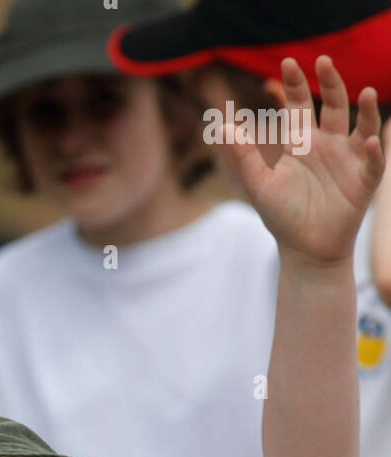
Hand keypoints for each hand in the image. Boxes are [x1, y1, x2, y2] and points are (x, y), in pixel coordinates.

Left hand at [218, 55, 384, 265]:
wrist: (305, 253)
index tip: (288, 62)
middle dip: (331, 82)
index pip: (300, 105)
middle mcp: (328, 145)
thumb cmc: (283, 218)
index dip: (295, 84)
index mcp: (302, 143)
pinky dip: (375, 151)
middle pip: (334, 105)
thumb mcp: (260, 185)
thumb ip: (245, 156)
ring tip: (368, 93)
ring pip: (363, 126)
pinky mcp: (363, 181)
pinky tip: (371, 142)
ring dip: (368, 109)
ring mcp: (348, 160)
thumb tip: (223, 127)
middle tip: (324, 61)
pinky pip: (373, 162)